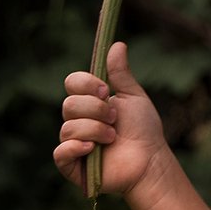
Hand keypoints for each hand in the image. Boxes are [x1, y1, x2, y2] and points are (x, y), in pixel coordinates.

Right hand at [54, 41, 166, 195]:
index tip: (105, 90)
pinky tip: (93, 149)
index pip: (72, 83)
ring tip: (114, 137)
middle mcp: (78, 120)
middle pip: (69, 104)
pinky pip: (60, 152)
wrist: (150, 160)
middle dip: (96, 109)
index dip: (85, 84)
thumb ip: (120, 73)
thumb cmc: (143, 129)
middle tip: (115, 118)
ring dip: (96, 130)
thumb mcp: (132, 97)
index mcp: (90, 102)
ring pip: (68, 127)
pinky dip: (76, 147)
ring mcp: (73, 142)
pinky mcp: (71, 165)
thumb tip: (116, 44)